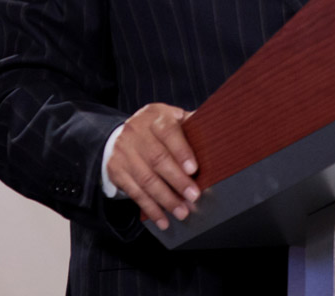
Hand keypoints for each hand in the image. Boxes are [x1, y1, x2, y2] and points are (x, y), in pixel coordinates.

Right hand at [105, 103, 200, 229]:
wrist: (121, 135)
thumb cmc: (157, 130)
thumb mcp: (172, 120)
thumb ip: (191, 127)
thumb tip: (218, 138)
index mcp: (155, 116)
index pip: (168, 132)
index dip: (181, 151)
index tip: (194, 169)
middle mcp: (136, 131)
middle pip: (157, 158)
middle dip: (177, 180)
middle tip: (193, 197)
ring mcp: (123, 151)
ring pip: (146, 179)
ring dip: (166, 199)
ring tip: (182, 212)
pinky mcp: (116, 170)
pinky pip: (135, 192)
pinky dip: (150, 208)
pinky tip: (162, 219)